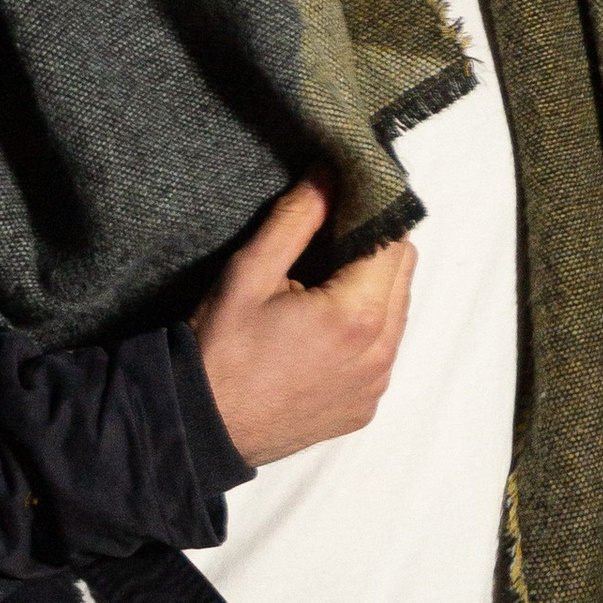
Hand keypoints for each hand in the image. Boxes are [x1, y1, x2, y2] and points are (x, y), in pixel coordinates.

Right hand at [190, 178, 416, 467]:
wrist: (199, 428)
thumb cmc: (220, 350)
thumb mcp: (249, 272)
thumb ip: (296, 218)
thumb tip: (329, 173)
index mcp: (357, 315)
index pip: (394, 241)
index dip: (371, 214)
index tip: (344, 201)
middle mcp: (379, 353)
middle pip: (402, 274)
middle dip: (373, 248)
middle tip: (327, 240)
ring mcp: (375, 385)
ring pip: (396, 312)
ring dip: (371, 289)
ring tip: (321, 286)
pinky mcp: (365, 407)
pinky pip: (382, 352)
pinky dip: (364, 331)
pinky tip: (321, 330)